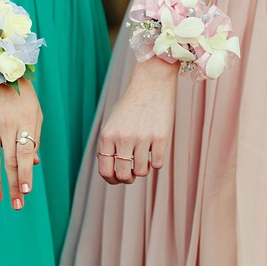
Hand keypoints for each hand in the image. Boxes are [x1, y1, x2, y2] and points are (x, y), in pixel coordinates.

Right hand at [0, 79, 41, 209]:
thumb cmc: (21, 95)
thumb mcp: (35, 113)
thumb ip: (34, 138)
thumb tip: (34, 164)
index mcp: (26, 123)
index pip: (25, 155)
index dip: (25, 175)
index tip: (25, 192)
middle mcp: (7, 125)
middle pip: (10, 161)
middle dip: (13, 186)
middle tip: (15, 204)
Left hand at [97, 59, 178, 183]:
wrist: (151, 84)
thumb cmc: (130, 107)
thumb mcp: (112, 124)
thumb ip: (109, 147)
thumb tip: (113, 174)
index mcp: (107, 136)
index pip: (105, 171)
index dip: (112, 180)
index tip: (118, 179)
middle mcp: (123, 138)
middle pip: (123, 176)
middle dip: (128, 179)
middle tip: (133, 173)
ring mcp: (142, 138)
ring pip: (141, 172)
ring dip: (143, 169)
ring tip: (144, 157)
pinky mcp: (161, 137)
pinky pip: (158, 164)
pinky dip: (156, 162)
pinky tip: (155, 150)